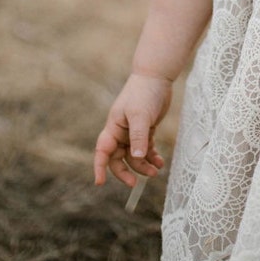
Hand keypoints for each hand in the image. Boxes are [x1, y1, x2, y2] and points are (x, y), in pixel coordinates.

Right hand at [93, 73, 172, 187]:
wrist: (157, 77)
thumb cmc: (144, 93)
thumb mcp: (140, 115)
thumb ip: (138, 137)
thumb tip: (136, 158)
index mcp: (113, 127)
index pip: (102, 150)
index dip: (99, 167)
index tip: (99, 183)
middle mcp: (121, 131)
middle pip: (117, 158)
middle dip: (126, 172)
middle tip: (136, 183)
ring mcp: (133, 131)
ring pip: (134, 156)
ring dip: (143, 166)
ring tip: (157, 171)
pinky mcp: (146, 129)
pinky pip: (145, 149)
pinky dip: (151, 157)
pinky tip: (160, 162)